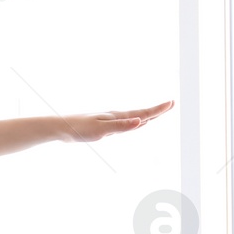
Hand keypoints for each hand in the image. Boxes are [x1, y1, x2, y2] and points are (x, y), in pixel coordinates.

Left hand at [58, 100, 173, 142]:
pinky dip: (135, 123)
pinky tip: (135, 124)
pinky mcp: (103, 126)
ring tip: (158, 113)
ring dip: (148, 116)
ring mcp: (110, 121)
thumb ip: (121, 126)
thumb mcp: (101, 130)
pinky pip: (125, 123)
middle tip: (171, 104)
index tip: (171, 103)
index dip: (158, 110)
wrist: (62, 128)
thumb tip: (140, 122)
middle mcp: (116, 117)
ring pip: (134, 118)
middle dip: (157, 111)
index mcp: (118, 117)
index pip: (142, 113)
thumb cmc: (79, 129)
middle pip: (141, 114)